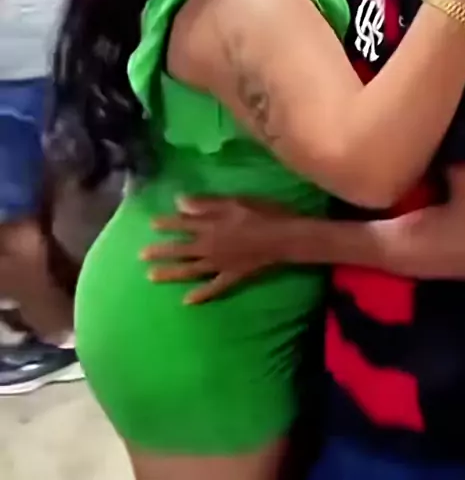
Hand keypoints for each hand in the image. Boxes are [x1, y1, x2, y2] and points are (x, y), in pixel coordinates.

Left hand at [141, 197, 290, 303]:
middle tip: (141, 256)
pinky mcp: (233, 276)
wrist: (285, 238)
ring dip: (171, 273)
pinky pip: (214, 288)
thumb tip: (179, 202)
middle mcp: (210, 247)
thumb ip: (206, 204)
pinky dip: (201, 295)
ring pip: (191, 270)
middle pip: (181, 250)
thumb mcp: (233, 202)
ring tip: (152, 277)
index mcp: (211, 226)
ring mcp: (220, 265)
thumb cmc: (262, 213)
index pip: (183, 224)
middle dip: (161, 252)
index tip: (150, 225)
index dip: (166, 224)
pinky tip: (187, 301)